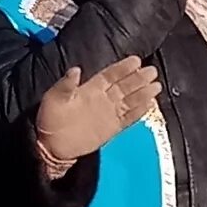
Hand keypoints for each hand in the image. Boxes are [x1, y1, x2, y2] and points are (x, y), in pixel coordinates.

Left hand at [32, 57, 161, 166]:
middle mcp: (102, 99)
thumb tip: (76, 69)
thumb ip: (66, 84)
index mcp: (90, 89)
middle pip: (125, 86)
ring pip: (130, 101)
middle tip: (152, 71)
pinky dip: (139, 112)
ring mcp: (108, 113)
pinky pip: (128, 118)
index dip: (123, 68)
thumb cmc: (49, 119)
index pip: (110, 75)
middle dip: (138, 78)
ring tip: (156, 86)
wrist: (50, 145)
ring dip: (143, 93)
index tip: (136, 60)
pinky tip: (149, 105)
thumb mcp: (54, 98)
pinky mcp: (111, 128)